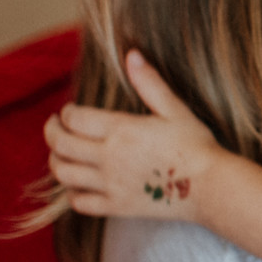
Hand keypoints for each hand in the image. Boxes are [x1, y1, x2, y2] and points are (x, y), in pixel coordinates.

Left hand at [45, 51, 222, 221]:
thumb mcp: (175, 109)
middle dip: (51, 133)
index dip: (65, 113)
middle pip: (62, 145)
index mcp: (122, 130)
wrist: (209, 186)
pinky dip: (70, 192)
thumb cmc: (195, 144)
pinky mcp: (115, 206)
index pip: (75, 119)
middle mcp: (109, 157)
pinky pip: (79, 201)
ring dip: (55, 161)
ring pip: (64, 173)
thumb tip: (132, 55)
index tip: (67, 110)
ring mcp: (109, 184)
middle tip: (53, 126)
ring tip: (60, 153)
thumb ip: (149, 83)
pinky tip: (76, 184)